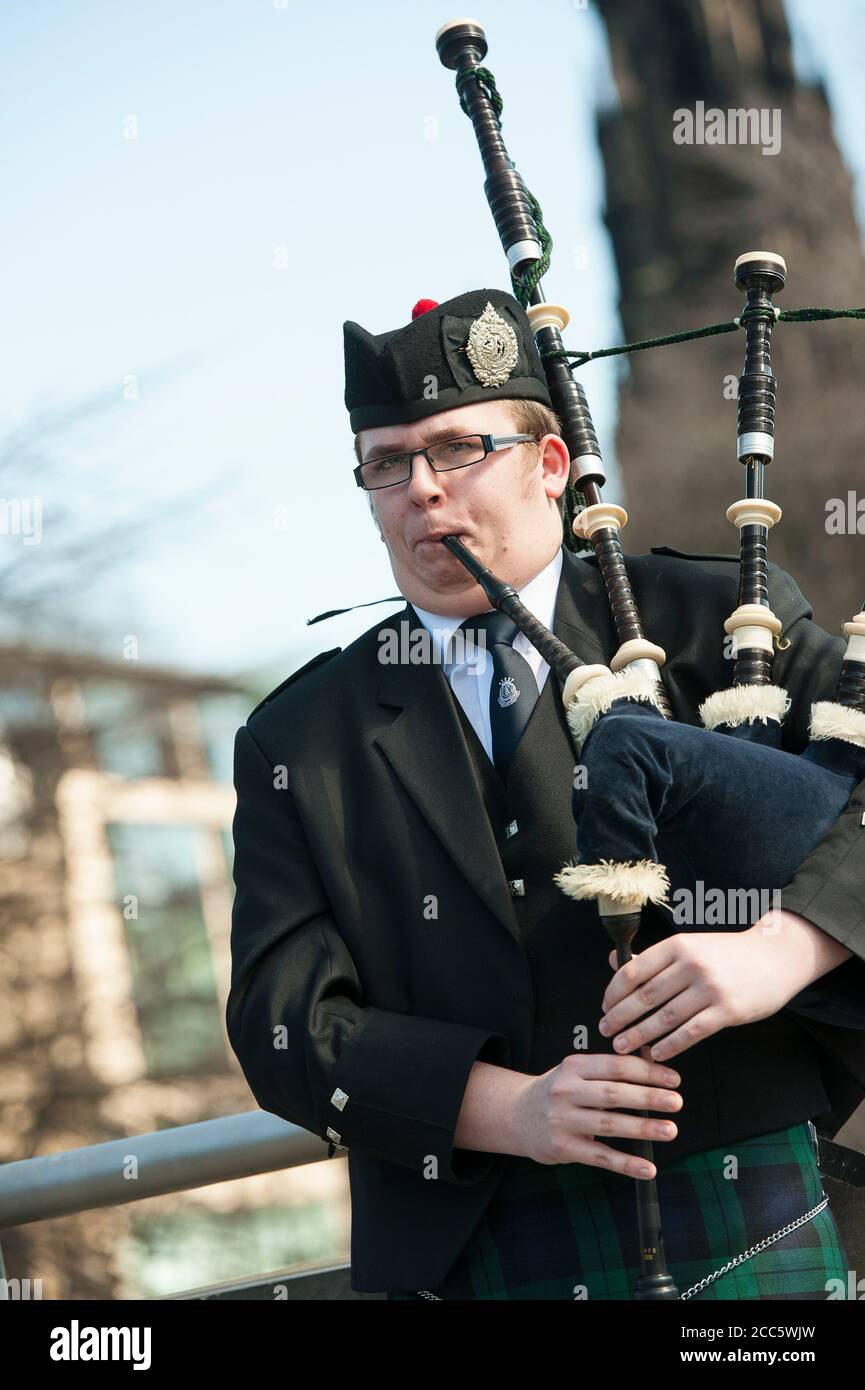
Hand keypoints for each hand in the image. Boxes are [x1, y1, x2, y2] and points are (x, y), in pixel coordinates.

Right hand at [510, 1052, 682, 1180]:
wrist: (516, 1115)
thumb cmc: (559, 1091)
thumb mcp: (578, 1071)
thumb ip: (612, 1068)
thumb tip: (655, 1061)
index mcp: (574, 1066)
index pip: (616, 1066)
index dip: (647, 1072)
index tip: (674, 1080)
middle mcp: (566, 1091)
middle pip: (613, 1094)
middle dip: (648, 1098)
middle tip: (677, 1102)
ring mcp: (563, 1120)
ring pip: (609, 1125)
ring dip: (643, 1128)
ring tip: (671, 1131)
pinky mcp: (563, 1148)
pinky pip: (600, 1157)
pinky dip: (626, 1164)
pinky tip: (648, 1168)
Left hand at [598, 910, 849, 1062]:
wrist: (774, 957)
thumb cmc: (725, 954)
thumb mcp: (689, 946)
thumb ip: (653, 958)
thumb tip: (613, 961)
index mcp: (677, 946)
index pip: (634, 971)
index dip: (614, 993)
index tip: (604, 1007)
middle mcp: (692, 965)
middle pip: (645, 997)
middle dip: (621, 1017)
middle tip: (606, 1031)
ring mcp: (710, 988)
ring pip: (665, 1018)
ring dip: (640, 1035)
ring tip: (623, 1047)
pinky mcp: (728, 1011)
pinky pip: (691, 1032)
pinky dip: (670, 1046)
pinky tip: (656, 1054)